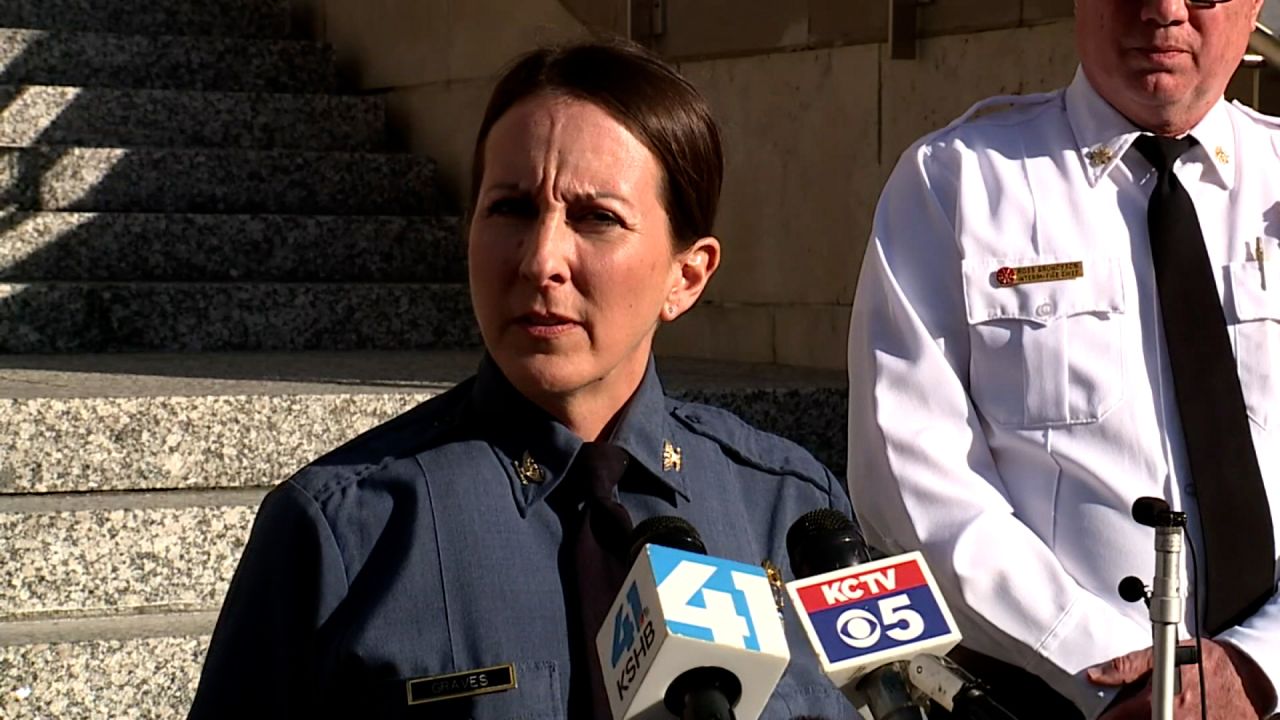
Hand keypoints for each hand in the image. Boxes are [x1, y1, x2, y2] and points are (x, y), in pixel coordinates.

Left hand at [1087, 639, 1273, 719]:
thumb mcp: (1163, 652)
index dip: (1107, 716)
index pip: (1117, 719)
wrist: (1248, 675)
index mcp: (1157, 699)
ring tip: (1162, 706)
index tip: (1106, 713)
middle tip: (1140, 705)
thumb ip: (1126, 666)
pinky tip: (1175, 711)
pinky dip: (1168, 717)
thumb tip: (1096, 675)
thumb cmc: (1206, 661)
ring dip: (1151, 717)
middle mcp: (1172, 719)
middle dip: (1130, 717)